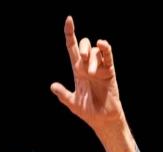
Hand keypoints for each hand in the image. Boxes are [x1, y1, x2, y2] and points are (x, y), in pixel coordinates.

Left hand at [51, 16, 123, 130]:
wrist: (102, 120)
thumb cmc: (88, 112)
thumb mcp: (72, 103)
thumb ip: (63, 94)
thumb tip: (52, 86)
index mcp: (78, 71)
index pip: (73, 48)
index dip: (70, 34)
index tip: (69, 20)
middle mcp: (88, 67)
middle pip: (85, 45)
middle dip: (84, 46)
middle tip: (83, 58)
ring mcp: (100, 68)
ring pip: (96, 52)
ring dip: (93, 60)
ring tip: (92, 74)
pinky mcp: (110, 72)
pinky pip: (108, 56)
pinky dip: (105, 49)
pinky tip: (102, 44)